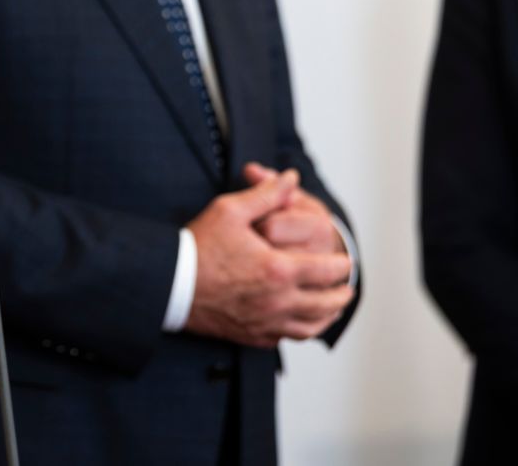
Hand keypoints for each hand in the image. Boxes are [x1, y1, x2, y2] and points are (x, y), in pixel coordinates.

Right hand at [184, 169, 354, 347]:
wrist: (171, 284)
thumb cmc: (198, 247)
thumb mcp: (230, 210)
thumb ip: (266, 194)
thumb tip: (290, 179)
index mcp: (278, 270)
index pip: (327, 271)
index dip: (341, 265)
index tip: (345, 260)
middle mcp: (278, 301)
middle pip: (326, 304)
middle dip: (341, 294)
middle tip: (347, 288)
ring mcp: (266, 322)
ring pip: (310, 327)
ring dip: (327, 317)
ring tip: (332, 309)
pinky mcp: (252, 335)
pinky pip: (286, 339)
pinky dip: (301, 331)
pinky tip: (300, 324)